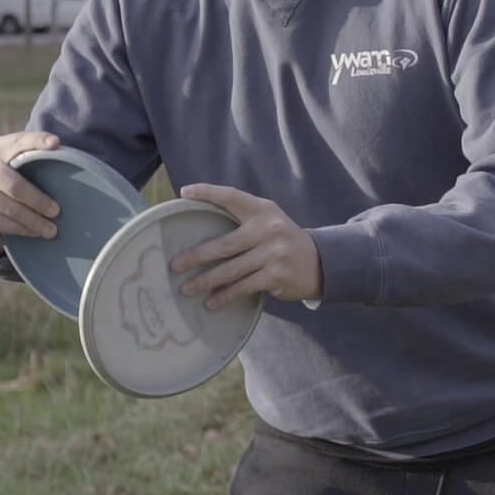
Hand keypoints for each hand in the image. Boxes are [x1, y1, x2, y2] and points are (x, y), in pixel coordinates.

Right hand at [0, 131, 60, 257]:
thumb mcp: (18, 165)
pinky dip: (21, 229)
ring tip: (51, 229)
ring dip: (33, 221)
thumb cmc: (10, 178)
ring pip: (8, 208)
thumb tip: (79, 166)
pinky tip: (34, 232)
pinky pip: (0, 223)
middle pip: (14, 185)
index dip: (37, 141)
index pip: (19, 141)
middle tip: (57, 211)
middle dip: (38, 200)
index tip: (56, 144)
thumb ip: (36, 159)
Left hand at [169, 184, 322, 309]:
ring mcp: (274, 253)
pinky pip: (244, 287)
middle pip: (225, 244)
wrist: (320, 262)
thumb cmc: (281, 240)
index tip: (185, 192)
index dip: (208, 192)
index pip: (232, 196)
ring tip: (186, 289)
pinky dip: (225, 296)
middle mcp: (269, 229)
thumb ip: (242, 220)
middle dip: (197, 256)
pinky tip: (211, 302)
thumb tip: (199, 231)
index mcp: (263, 210)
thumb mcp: (268, 221)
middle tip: (175, 264)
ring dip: (205, 281)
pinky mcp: (277, 276)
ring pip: (231, 270)